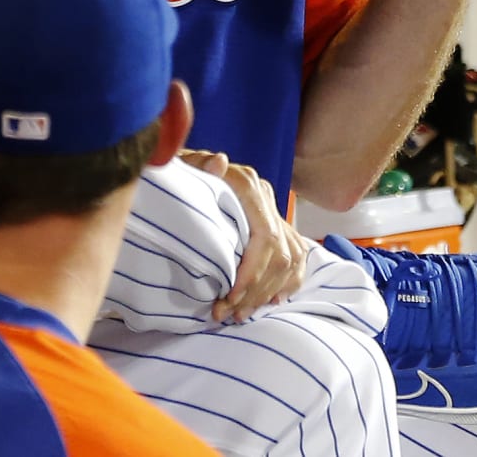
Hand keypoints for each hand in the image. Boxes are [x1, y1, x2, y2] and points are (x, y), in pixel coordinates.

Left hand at [179, 149, 309, 321]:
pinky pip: (297, 257)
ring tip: (240, 314)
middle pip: (278, 254)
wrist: (185, 171)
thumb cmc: (179, 174)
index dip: (252, 270)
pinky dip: (288, 282)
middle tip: (229, 313)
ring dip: (268, 292)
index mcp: (246, 183)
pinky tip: (271, 301)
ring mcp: (273, 210)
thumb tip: (219, 163)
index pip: (265, 235)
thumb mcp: (182, 167)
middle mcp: (265, 196)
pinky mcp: (276, 224)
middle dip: (255, 290)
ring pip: (289, 260)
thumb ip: (198, 165)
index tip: (231, 295)